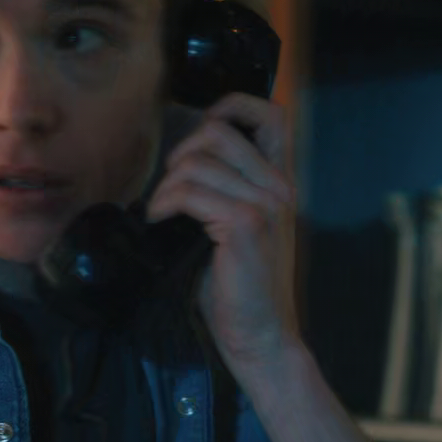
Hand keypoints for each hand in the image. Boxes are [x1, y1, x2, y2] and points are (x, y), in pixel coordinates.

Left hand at [146, 92, 300, 373]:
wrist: (260, 336)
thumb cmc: (240, 287)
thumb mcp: (236, 228)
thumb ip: (225, 190)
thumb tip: (184, 157)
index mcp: (280, 184)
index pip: (273, 116)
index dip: (235, 105)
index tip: (207, 123)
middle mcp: (279, 188)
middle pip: (218, 132)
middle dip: (182, 152)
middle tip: (172, 188)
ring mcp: (266, 205)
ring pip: (198, 163)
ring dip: (167, 186)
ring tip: (163, 212)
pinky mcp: (246, 224)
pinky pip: (192, 191)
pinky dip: (166, 202)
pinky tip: (162, 220)